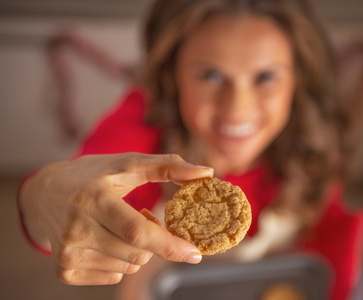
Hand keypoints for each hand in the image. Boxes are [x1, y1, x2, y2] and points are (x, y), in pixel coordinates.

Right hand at [18, 153, 213, 284]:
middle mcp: (76, 229)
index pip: (138, 233)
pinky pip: (113, 275)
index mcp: (93, 198)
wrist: (45, 193)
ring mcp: (68, 253)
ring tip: (120, 224)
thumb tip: (206, 172)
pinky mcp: (64, 270)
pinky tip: (107, 238)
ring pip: (129, 266)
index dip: (170, 245)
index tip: (195, 254)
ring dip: (137, 249)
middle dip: (153, 240)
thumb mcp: (127, 164)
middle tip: (143, 215)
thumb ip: (168, 166)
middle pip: (138, 254)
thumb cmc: (92, 175)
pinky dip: (120, 259)